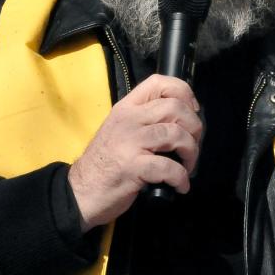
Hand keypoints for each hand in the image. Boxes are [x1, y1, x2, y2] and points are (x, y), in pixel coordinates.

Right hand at [69, 74, 201, 230]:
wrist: (80, 191)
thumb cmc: (104, 163)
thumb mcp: (120, 131)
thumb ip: (143, 121)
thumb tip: (180, 121)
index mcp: (126, 108)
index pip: (158, 83)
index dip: (184, 92)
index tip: (192, 111)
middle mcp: (129, 120)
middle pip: (175, 107)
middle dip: (194, 127)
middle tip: (192, 144)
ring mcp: (130, 142)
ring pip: (176, 134)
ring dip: (191, 152)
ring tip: (187, 165)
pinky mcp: (133, 167)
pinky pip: (169, 167)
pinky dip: (181, 178)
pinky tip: (180, 185)